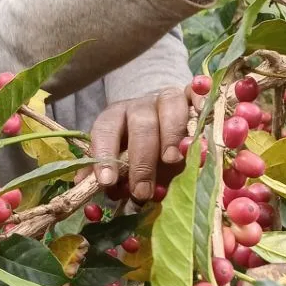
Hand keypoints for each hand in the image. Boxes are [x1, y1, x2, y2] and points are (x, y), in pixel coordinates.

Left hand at [83, 86, 197, 201]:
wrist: (162, 119)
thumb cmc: (137, 147)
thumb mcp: (120, 161)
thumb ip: (107, 175)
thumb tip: (85, 191)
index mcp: (115, 118)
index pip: (105, 130)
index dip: (104, 154)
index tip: (107, 181)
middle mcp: (140, 106)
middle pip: (140, 124)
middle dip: (141, 160)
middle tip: (142, 191)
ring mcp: (166, 99)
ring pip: (169, 107)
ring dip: (170, 135)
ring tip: (171, 160)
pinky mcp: (189, 97)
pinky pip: (195, 93)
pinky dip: (199, 102)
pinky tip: (200, 118)